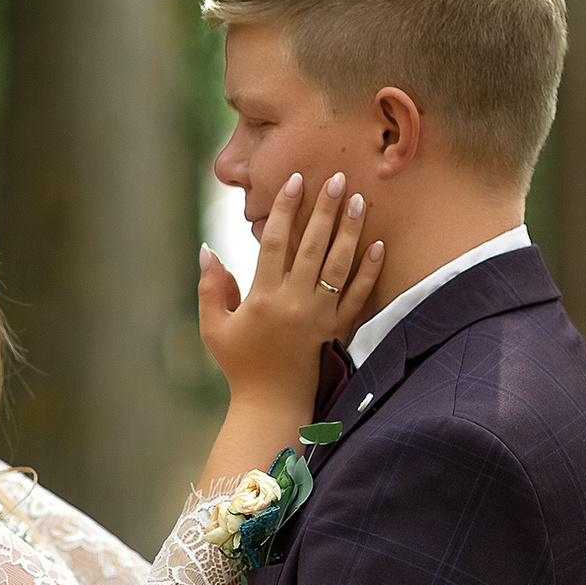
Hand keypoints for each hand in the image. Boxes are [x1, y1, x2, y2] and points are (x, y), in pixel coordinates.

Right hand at [198, 171, 383, 408]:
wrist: (272, 405)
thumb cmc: (239, 365)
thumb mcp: (214, 328)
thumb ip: (210, 287)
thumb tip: (207, 248)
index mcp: (262, 299)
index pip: (275, 243)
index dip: (285, 209)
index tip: (296, 181)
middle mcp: (294, 304)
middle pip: (313, 246)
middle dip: (325, 209)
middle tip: (338, 178)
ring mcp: (320, 317)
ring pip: (339, 265)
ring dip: (350, 231)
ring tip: (359, 200)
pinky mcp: (338, 331)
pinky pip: (358, 296)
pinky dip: (370, 271)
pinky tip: (378, 245)